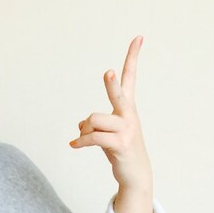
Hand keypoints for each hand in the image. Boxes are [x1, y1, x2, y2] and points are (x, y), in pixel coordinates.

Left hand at [69, 36, 151, 190]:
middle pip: (118, 94)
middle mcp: (129, 115)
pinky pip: (94, 138)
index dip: (133, 57)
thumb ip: (95, 125)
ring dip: (84, 130)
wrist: (135, 175)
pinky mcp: (120, 145)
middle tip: (107, 73)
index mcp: (128, 107)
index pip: (131, 77)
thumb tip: (80, 126)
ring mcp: (127, 130)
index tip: (138, 37)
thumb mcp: (107, 134)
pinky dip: (81, 141)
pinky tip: (74, 145)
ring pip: (94, 120)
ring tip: (83, 138)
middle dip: (111, 85)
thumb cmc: (120, 150)